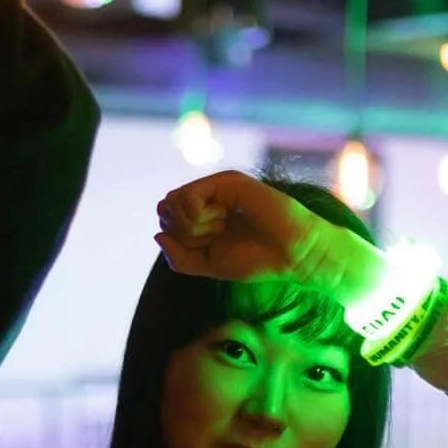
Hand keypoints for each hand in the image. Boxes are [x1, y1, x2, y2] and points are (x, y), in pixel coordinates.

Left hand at [155, 172, 363, 291]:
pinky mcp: (226, 182)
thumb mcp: (208, 265)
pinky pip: (187, 196)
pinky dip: (196, 216)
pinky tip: (220, 219)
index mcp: (202, 216)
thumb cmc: (255, 259)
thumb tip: (156, 236)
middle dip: (182, 233)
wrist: (291, 253)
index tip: (205, 248)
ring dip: (191, 226)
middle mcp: (207, 198)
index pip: (165, 222)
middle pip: (165, 210)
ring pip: (172, 202)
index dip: (177, 241)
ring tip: (219, 228)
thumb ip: (179, 257)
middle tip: (212, 237)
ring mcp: (216, 187)